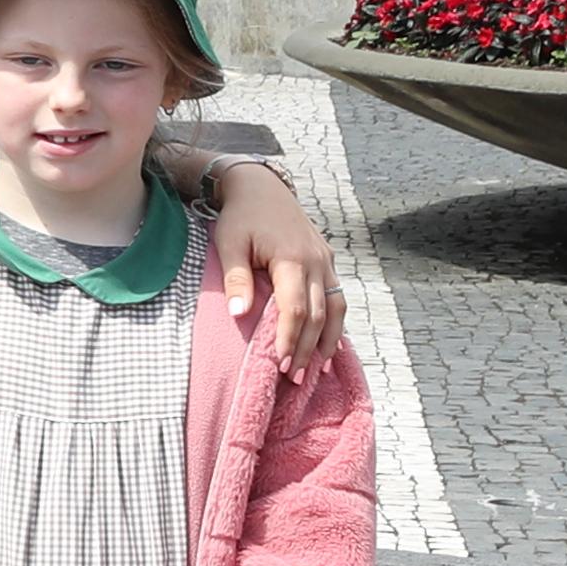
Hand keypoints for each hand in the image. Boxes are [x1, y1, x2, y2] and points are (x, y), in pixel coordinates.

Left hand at [204, 160, 346, 368]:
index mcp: (292, 258)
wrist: (262, 187)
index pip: (296, 309)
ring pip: (336, 308)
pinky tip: (330, 343)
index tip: (281, 365)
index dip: (290, 339)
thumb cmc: (241, 217)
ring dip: (328, 340)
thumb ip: (237, 278)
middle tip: (296, 378)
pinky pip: (337, 296)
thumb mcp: (229, 244)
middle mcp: (317, 261)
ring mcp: (326, 260)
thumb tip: (240, 314)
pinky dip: (335, 322)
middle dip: (308, 349)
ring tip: (319, 369)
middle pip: (318, 314)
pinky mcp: (327, 261)